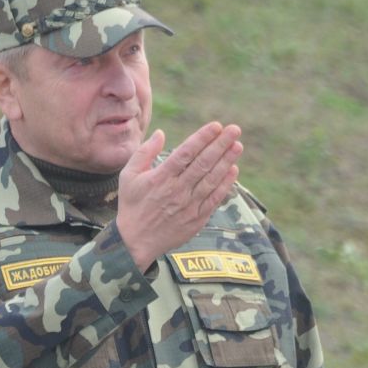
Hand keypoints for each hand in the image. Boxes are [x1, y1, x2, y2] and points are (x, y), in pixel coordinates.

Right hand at [117, 122, 242, 270]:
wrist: (135, 242)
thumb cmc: (132, 205)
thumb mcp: (129, 176)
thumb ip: (145, 152)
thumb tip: (160, 133)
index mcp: (161, 177)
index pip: (186, 153)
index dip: (202, 138)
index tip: (216, 126)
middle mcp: (177, 190)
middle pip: (203, 163)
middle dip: (220, 145)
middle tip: (235, 130)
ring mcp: (189, 205)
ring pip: (212, 179)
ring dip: (227, 161)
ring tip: (238, 146)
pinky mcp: (197, 218)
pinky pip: (214, 198)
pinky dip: (225, 184)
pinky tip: (233, 170)